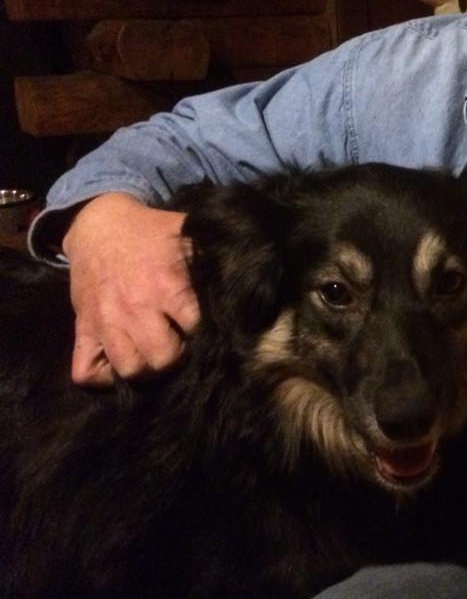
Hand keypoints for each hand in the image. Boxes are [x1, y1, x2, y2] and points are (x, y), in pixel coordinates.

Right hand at [62, 192, 198, 384]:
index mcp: (166, 285)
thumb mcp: (188, 233)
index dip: (208, 333)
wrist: (98, 225)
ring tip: (155, 351)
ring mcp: (106, 321)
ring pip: (130, 369)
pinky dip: (103, 374)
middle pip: (163, 358)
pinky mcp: (83, 328)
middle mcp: (136, 307)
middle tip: (182, 342)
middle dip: (178, 355)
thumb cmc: (151, 233)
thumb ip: (216, 256)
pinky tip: (121, 359)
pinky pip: (86, 372)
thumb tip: (252, 272)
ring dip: (146, 366)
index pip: (196, 329)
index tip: (212, 329)